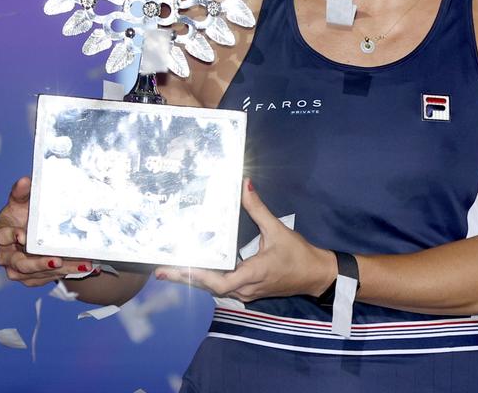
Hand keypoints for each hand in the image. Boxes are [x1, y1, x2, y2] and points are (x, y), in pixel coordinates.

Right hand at [0, 176, 94, 286]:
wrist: (38, 231)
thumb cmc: (26, 213)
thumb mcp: (24, 200)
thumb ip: (22, 192)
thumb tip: (25, 180)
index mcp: (0, 232)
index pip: (1, 236)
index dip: (10, 237)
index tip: (24, 235)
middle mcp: (5, 253)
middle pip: (18, 263)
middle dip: (37, 263)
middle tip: (56, 260)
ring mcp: (16, 268)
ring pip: (33, 274)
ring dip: (58, 270)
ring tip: (82, 265)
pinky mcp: (30, 277)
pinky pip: (45, 278)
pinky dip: (65, 273)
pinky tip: (83, 267)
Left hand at [157, 179, 336, 301]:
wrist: (316, 275)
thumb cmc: (298, 254)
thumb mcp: (278, 230)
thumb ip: (258, 209)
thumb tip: (245, 186)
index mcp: (252, 274)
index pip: (219, 282)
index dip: (198, 276)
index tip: (178, 269)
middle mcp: (246, 288)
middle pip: (209, 286)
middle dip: (186, 277)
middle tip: (161, 270)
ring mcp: (247, 292)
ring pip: (215, 288)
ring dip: (195, 279)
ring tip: (172, 270)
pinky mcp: (249, 291)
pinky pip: (223, 287)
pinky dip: (208, 279)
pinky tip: (196, 270)